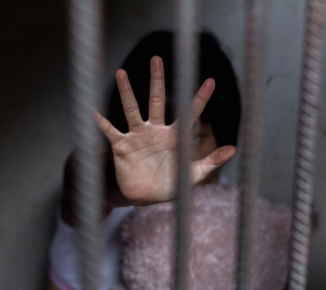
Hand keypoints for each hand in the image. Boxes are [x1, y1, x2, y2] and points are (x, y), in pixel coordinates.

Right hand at [94, 56, 235, 204]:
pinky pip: (109, 131)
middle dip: (157, 80)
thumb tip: (234, 149)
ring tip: (121, 72)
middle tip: (156, 58)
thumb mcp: (192, 175)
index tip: (210, 81)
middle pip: (156, 100)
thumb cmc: (170, 184)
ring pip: (131, 109)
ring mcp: (137, 136)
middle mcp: (155, 130)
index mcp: (175, 137)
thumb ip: (210, 161)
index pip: (189, 114)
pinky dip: (100, 122)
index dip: (199, 98)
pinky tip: (91, 110)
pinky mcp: (122, 146)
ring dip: (126, 92)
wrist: (144, 196)